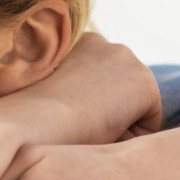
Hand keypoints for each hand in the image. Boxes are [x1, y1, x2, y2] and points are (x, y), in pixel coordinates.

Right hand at [16, 31, 163, 145]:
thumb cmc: (30, 117)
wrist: (31, 121)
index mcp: (81, 43)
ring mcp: (129, 63)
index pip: (105, 83)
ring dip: (121, 124)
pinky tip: (103, 136)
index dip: (95, 109)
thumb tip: (93, 112)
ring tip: (89, 133)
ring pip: (138, 107)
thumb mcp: (49, 94)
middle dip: (112, 114)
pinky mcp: (144, 84)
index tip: (74, 122)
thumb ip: (73, 92)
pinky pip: (149, 123)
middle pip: (125, 93)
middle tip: (83, 132)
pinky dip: (132, 136)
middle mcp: (108, 46)